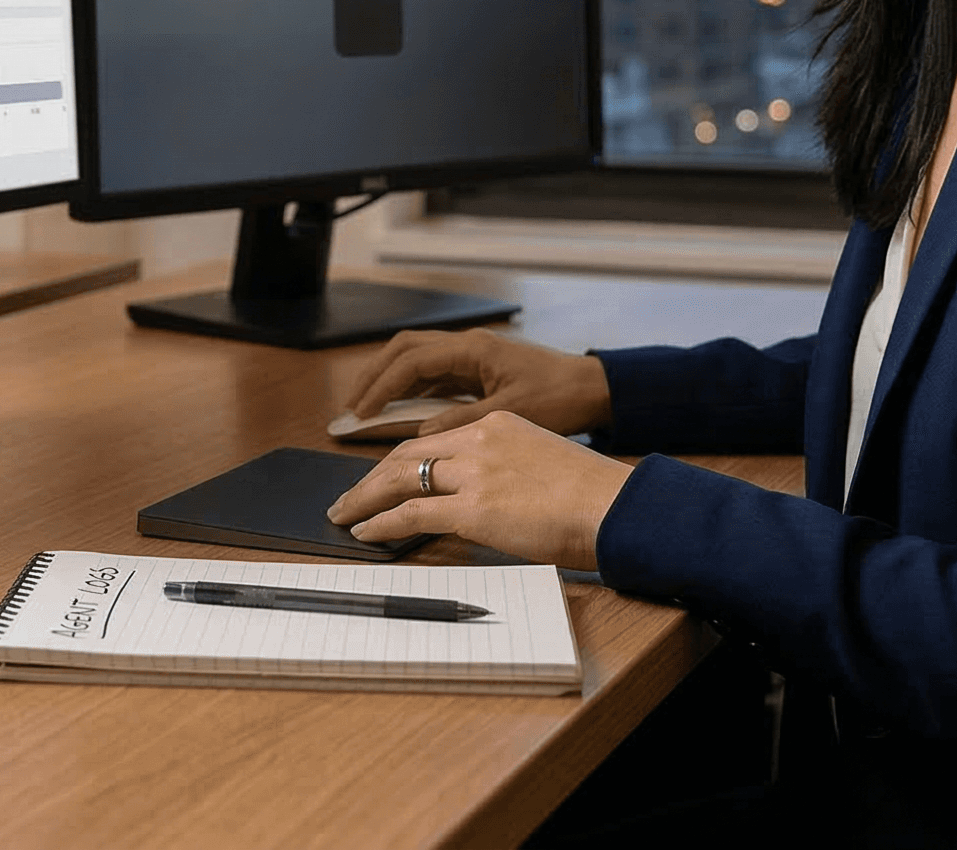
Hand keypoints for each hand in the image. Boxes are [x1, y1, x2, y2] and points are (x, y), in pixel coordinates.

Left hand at [324, 412, 633, 568]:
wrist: (612, 505)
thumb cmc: (590, 494)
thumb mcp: (541, 461)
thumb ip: (507, 469)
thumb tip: (487, 496)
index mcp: (496, 424)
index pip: (432, 440)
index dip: (399, 461)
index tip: (382, 475)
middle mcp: (478, 440)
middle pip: (406, 455)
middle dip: (371, 478)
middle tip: (349, 496)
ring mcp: (473, 473)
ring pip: (399, 479)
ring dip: (365, 498)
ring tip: (344, 514)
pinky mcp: (473, 508)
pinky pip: (411, 514)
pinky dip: (381, 524)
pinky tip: (366, 532)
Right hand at [343, 327, 614, 438]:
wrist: (594, 390)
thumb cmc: (559, 396)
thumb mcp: (508, 414)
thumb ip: (461, 420)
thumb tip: (420, 431)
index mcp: (472, 350)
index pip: (410, 362)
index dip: (380, 387)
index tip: (359, 412)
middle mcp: (467, 347)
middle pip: (405, 350)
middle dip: (374, 375)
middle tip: (351, 405)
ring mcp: (473, 357)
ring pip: (417, 360)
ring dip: (390, 381)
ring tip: (367, 409)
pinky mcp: (479, 372)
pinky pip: (434, 375)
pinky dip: (412, 390)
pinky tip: (401, 411)